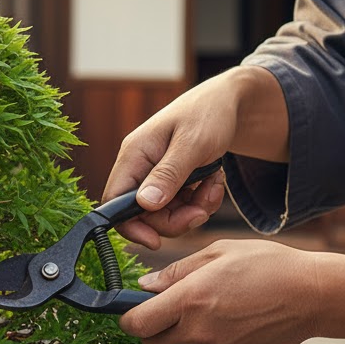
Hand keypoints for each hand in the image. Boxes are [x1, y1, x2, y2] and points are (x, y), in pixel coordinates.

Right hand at [102, 68, 287, 249]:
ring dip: (193, 210)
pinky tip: (213, 183)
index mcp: (134, 155)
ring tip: (213, 186)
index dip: (130, 226)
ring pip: (164, 215)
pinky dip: (199, 202)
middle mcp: (139, 168)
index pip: (115, 201)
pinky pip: (179, 207)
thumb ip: (168, 175)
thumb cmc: (209, 113)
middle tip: (202, 210)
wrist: (229, 102)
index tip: (155, 241)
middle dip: (175, 219)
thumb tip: (145, 204)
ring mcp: (154, 176)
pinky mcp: (170, 182)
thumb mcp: (192, 144)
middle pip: (143, 215)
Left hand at [119, 240, 319, 343]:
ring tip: (213, 306)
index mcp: (189, 300)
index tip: (130, 310)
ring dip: (184, 331)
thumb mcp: (218, 253)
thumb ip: (176, 272)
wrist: (316, 295)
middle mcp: (199, 330)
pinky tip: (233, 317)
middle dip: (150, 329)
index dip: (128, 319)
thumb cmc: (269, 266)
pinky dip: (210, 338)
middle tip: (164, 310)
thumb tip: (145, 286)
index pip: (137, 324)